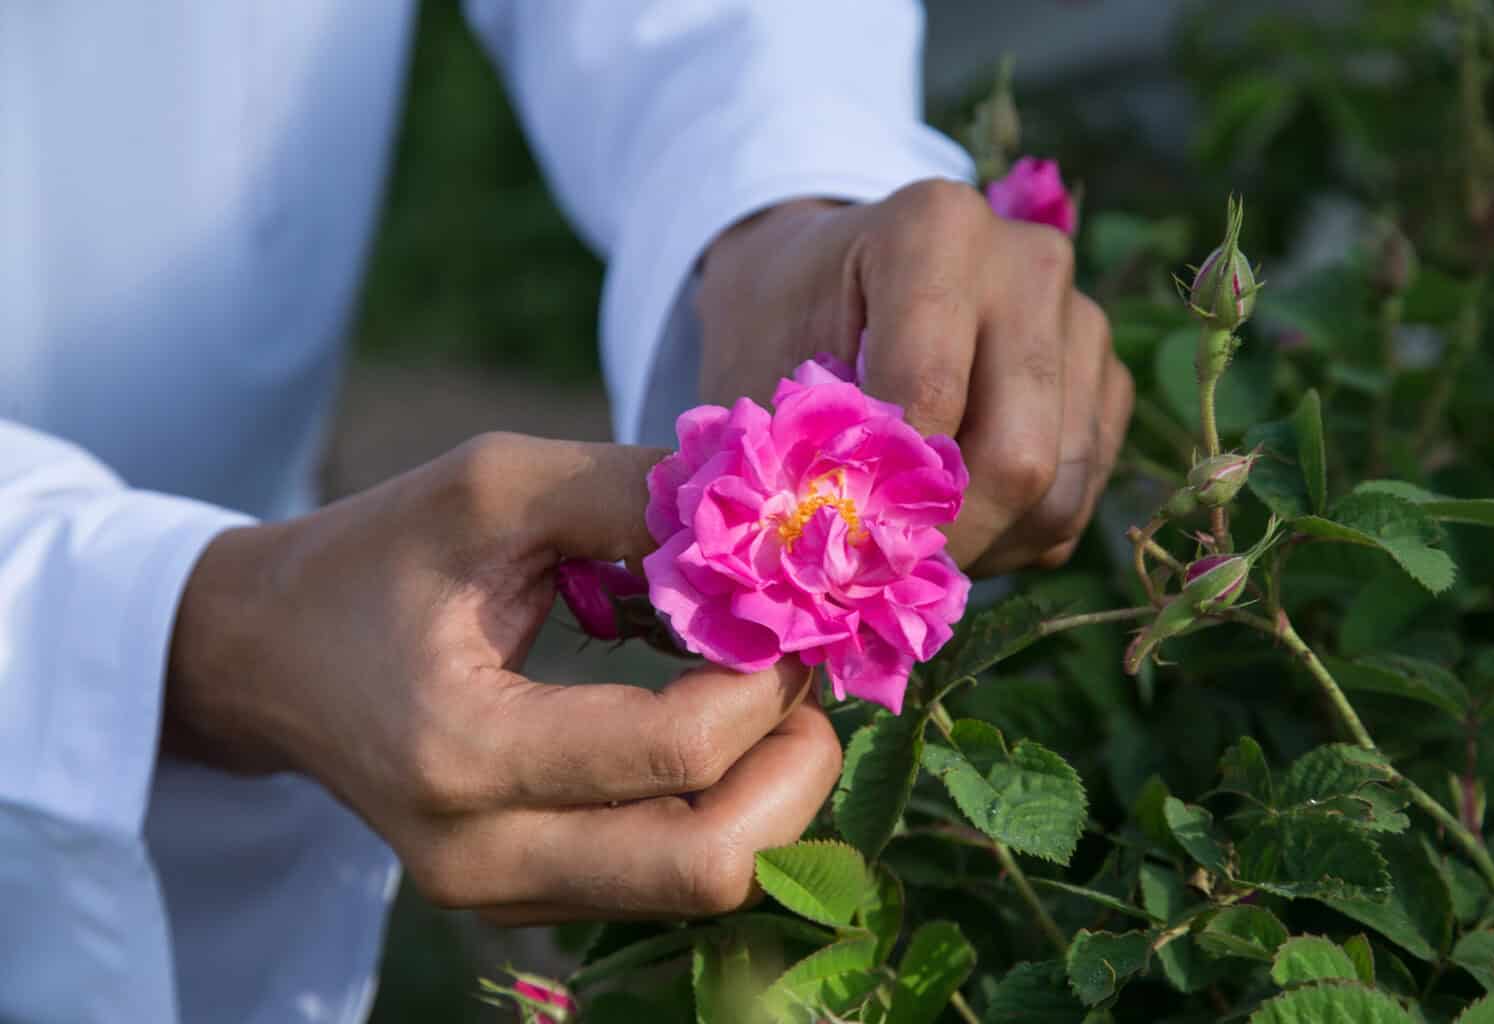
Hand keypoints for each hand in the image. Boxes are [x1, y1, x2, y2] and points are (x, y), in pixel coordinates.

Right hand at [165, 434, 841, 923]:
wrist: (267, 655)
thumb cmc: (376, 556)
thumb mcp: (492, 486)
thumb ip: (629, 493)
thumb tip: (768, 524)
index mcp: (463, 747)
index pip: (678, 751)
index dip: (768, 677)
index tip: (788, 609)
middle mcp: (478, 855)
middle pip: (711, 865)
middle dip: (796, 765)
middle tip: (805, 675)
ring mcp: (498, 897)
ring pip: (702, 889)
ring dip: (772, 794)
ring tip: (770, 696)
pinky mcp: (519, 903)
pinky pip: (663, 885)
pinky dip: (723, 812)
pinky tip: (718, 734)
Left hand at [695, 181, 1133, 575]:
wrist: (826, 280)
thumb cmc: (783, 327)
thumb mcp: (760, 374)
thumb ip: (799, 459)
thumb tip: (837, 578)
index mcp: (934, 229)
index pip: (930, 397)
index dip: (887, 496)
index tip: (839, 537)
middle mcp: (1028, 260)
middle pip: (1017, 454)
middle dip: (949, 539)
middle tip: (883, 571)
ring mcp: (1081, 316)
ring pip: (1060, 488)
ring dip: (986, 544)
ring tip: (914, 540)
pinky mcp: (1107, 373)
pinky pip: (1082, 491)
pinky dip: (1019, 533)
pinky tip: (957, 514)